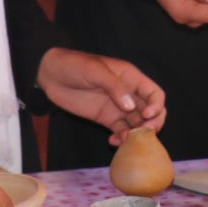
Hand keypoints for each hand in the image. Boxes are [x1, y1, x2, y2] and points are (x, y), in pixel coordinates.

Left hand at [37, 47, 166, 144]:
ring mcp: (118, 108)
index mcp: (131, 78)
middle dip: (151, 125)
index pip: (155, 94)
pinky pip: (120, 131)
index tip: (146, 115)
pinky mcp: (106, 119)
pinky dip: (121, 139)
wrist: (50, 74)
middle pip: (151, 112)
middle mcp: (129, 94)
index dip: (156, 106)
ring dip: (136, 135)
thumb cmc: (74, 65)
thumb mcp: (95, 71)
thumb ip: (114, 87)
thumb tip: (131, 107)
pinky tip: (113, 141)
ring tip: (124, 140)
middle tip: (141, 134)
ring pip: (137, 124)